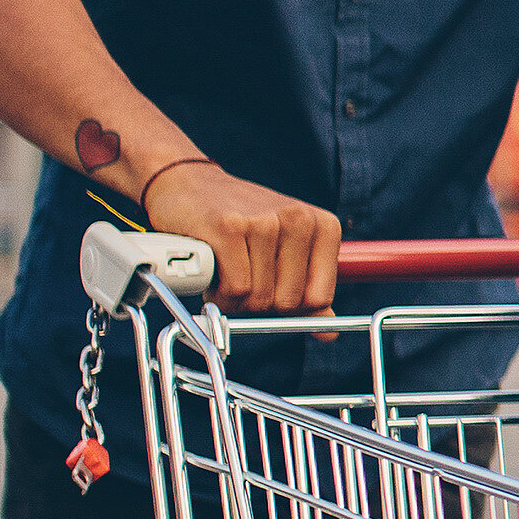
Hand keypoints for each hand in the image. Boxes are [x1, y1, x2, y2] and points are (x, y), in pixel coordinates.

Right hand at [145, 161, 344, 313]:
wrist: (189, 186)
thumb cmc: (241, 225)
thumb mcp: (284, 253)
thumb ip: (308, 294)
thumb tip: (329, 332)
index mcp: (322, 226)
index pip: (317, 298)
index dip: (288, 306)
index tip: (270, 287)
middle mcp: (299, 219)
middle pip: (287, 302)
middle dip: (258, 304)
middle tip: (241, 279)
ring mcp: (264, 221)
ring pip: (258, 298)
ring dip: (234, 298)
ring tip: (226, 270)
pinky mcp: (229, 227)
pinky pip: (234, 290)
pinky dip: (218, 292)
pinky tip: (213, 270)